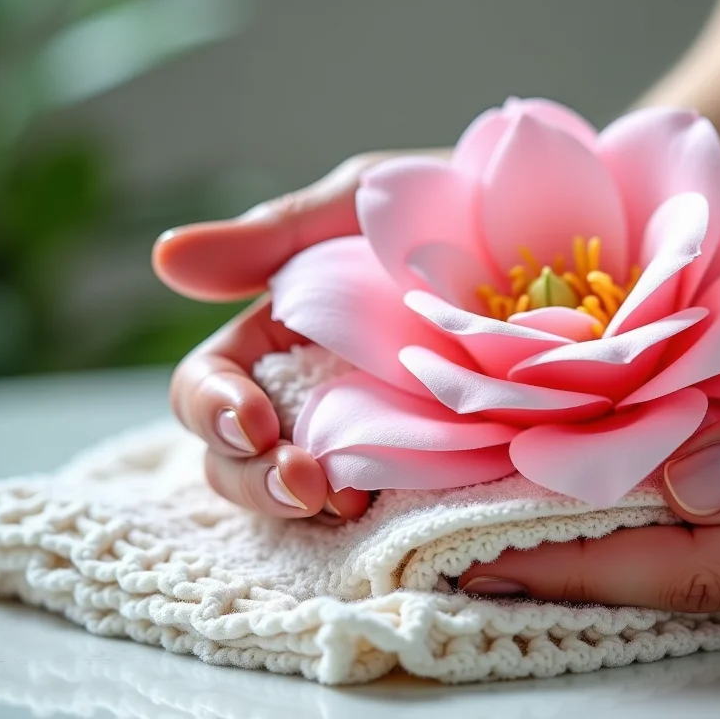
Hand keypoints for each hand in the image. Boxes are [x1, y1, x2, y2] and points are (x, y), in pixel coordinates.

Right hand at [153, 149, 446, 521]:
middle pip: (239, 459)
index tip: (253, 423)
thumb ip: (273, 236)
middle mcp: (310, 392)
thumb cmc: (447, 200)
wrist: (555, 227)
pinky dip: (375, 520)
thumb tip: (164, 259)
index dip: (213, 411)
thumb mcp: (360, 204)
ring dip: (304, 509)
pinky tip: (395, 514)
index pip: (210, 388)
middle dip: (256, 481)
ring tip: (346, 506)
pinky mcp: (426, 460)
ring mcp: (366, 432)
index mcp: (277, 333)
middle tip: (306, 488)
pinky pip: (382, 505)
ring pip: (297, 495)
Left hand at [460, 284, 719, 643]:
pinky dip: (694, 526)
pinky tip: (648, 495)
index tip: (486, 550)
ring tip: (533, 512)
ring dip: (631, 542)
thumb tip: (695, 474)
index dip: (583, 560)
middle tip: (475, 534)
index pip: (694, 568)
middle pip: (695, 581)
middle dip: (583, 559)